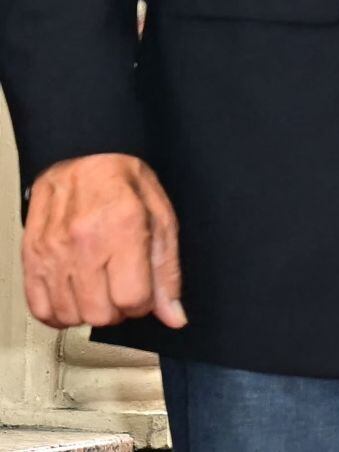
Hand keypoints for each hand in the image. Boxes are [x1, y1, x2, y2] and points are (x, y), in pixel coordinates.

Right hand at [22, 153, 184, 330]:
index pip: (133, 298)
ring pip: (70, 316)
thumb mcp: (162, 217)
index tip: (144, 292)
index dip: (144, 303)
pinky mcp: (31, 258)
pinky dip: (59, 313)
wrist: (84, 156)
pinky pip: (40, 308)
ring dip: (89, 312)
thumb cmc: (125, 182)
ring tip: (99, 289)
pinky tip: (74, 297)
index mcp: (123, 228)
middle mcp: (84, 241)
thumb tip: (173, 314)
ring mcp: (53, 251)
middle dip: (118, 310)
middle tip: (121, 289)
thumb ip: (167, 271)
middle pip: (100, 314)